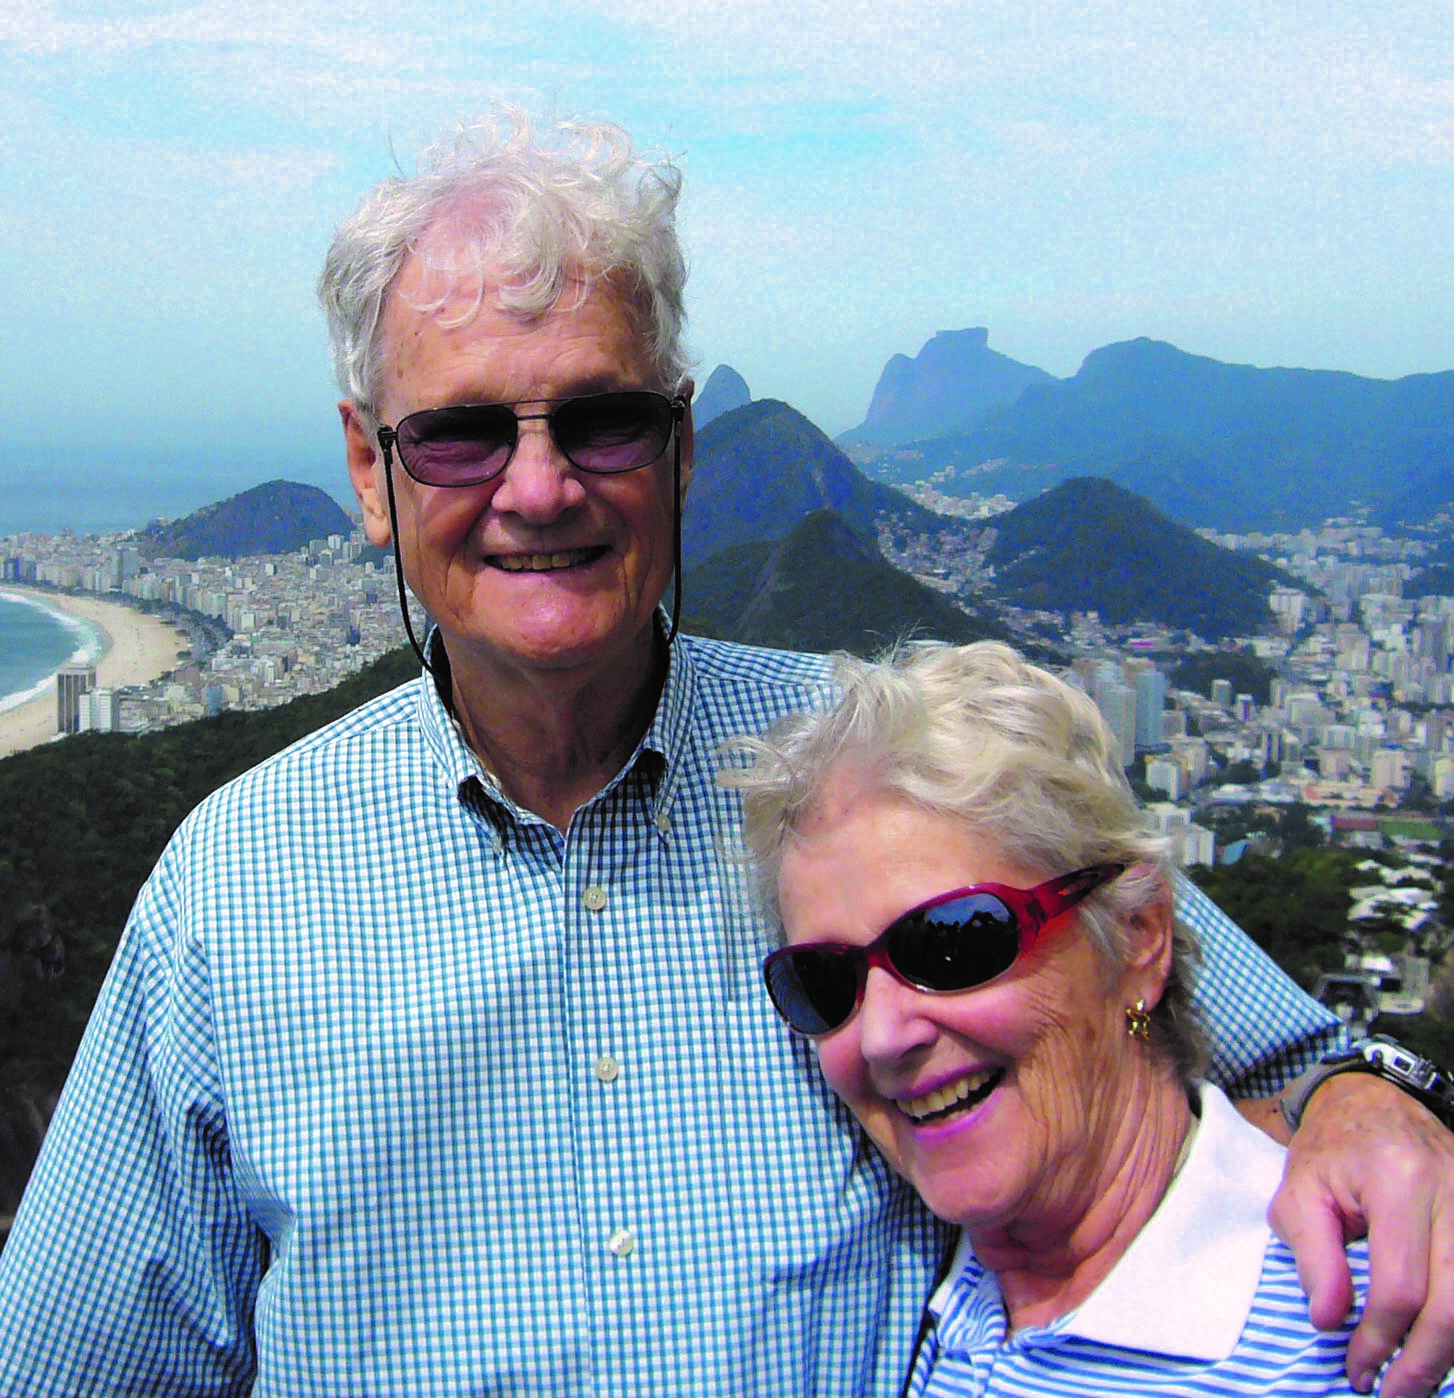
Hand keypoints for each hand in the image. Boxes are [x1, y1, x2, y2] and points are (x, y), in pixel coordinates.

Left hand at [1269, 1072, 1453, 1395]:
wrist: (1372, 1100)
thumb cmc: (1331, 1148)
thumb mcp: (1300, 1190)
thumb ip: (1313, 1255)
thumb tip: (1328, 1321)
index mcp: (1399, 1180)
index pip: (1400, 1284)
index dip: (1380, 1337)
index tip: (1357, 1369)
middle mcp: (1452, 1190)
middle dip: (1424, 1360)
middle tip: (1393, 1392)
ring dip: (1450, 1350)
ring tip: (1416, 1380)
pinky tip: (1440, 1344)